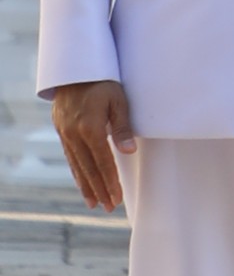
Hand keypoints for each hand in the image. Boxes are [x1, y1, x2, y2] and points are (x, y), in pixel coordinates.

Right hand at [51, 81, 134, 213]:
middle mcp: (75, 134)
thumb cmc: (103, 81)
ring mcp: (66, 134)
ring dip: (86, 186)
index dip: (110, 182)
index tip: (116, 198)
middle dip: (99, 190)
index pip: (103, 162)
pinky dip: (77, 172)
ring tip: (93, 203)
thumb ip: (122, 127)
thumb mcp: (118, 99)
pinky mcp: (62, 131)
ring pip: (77, 166)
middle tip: (108, 207)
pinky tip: (82, 182)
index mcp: (90, 128)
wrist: (76, 68)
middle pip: (89, 169)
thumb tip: (129, 151)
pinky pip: (70, 157)